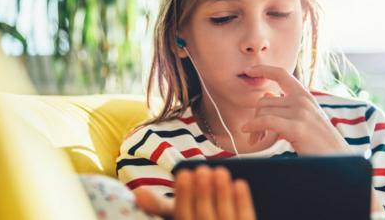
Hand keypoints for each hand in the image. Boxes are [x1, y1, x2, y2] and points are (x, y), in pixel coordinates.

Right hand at [134, 166, 256, 219]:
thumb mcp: (175, 217)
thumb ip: (158, 207)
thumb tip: (138, 193)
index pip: (183, 216)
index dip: (183, 195)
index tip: (184, 173)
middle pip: (204, 217)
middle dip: (203, 192)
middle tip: (203, 169)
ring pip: (225, 218)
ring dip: (222, 194)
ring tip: (220, 171)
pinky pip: (246, 219)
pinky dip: (243, 202)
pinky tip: (239, 183)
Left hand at [241, 65, 351, 154]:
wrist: (339, 160)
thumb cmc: (319, 142)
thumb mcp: (304, 118)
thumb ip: (287, 105)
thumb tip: (267, 94)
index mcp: (305, 96)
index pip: (282, 74)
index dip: (263, 69)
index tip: (249, 70)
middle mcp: (303, 100)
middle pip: (264, 101)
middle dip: (255, 117)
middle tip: (254, 135)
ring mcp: (301, 113)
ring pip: (263, 112)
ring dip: (255, 128)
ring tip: (257, 141)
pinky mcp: (297, 127)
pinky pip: (266, 121)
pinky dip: (253, 126)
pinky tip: (248, 131)